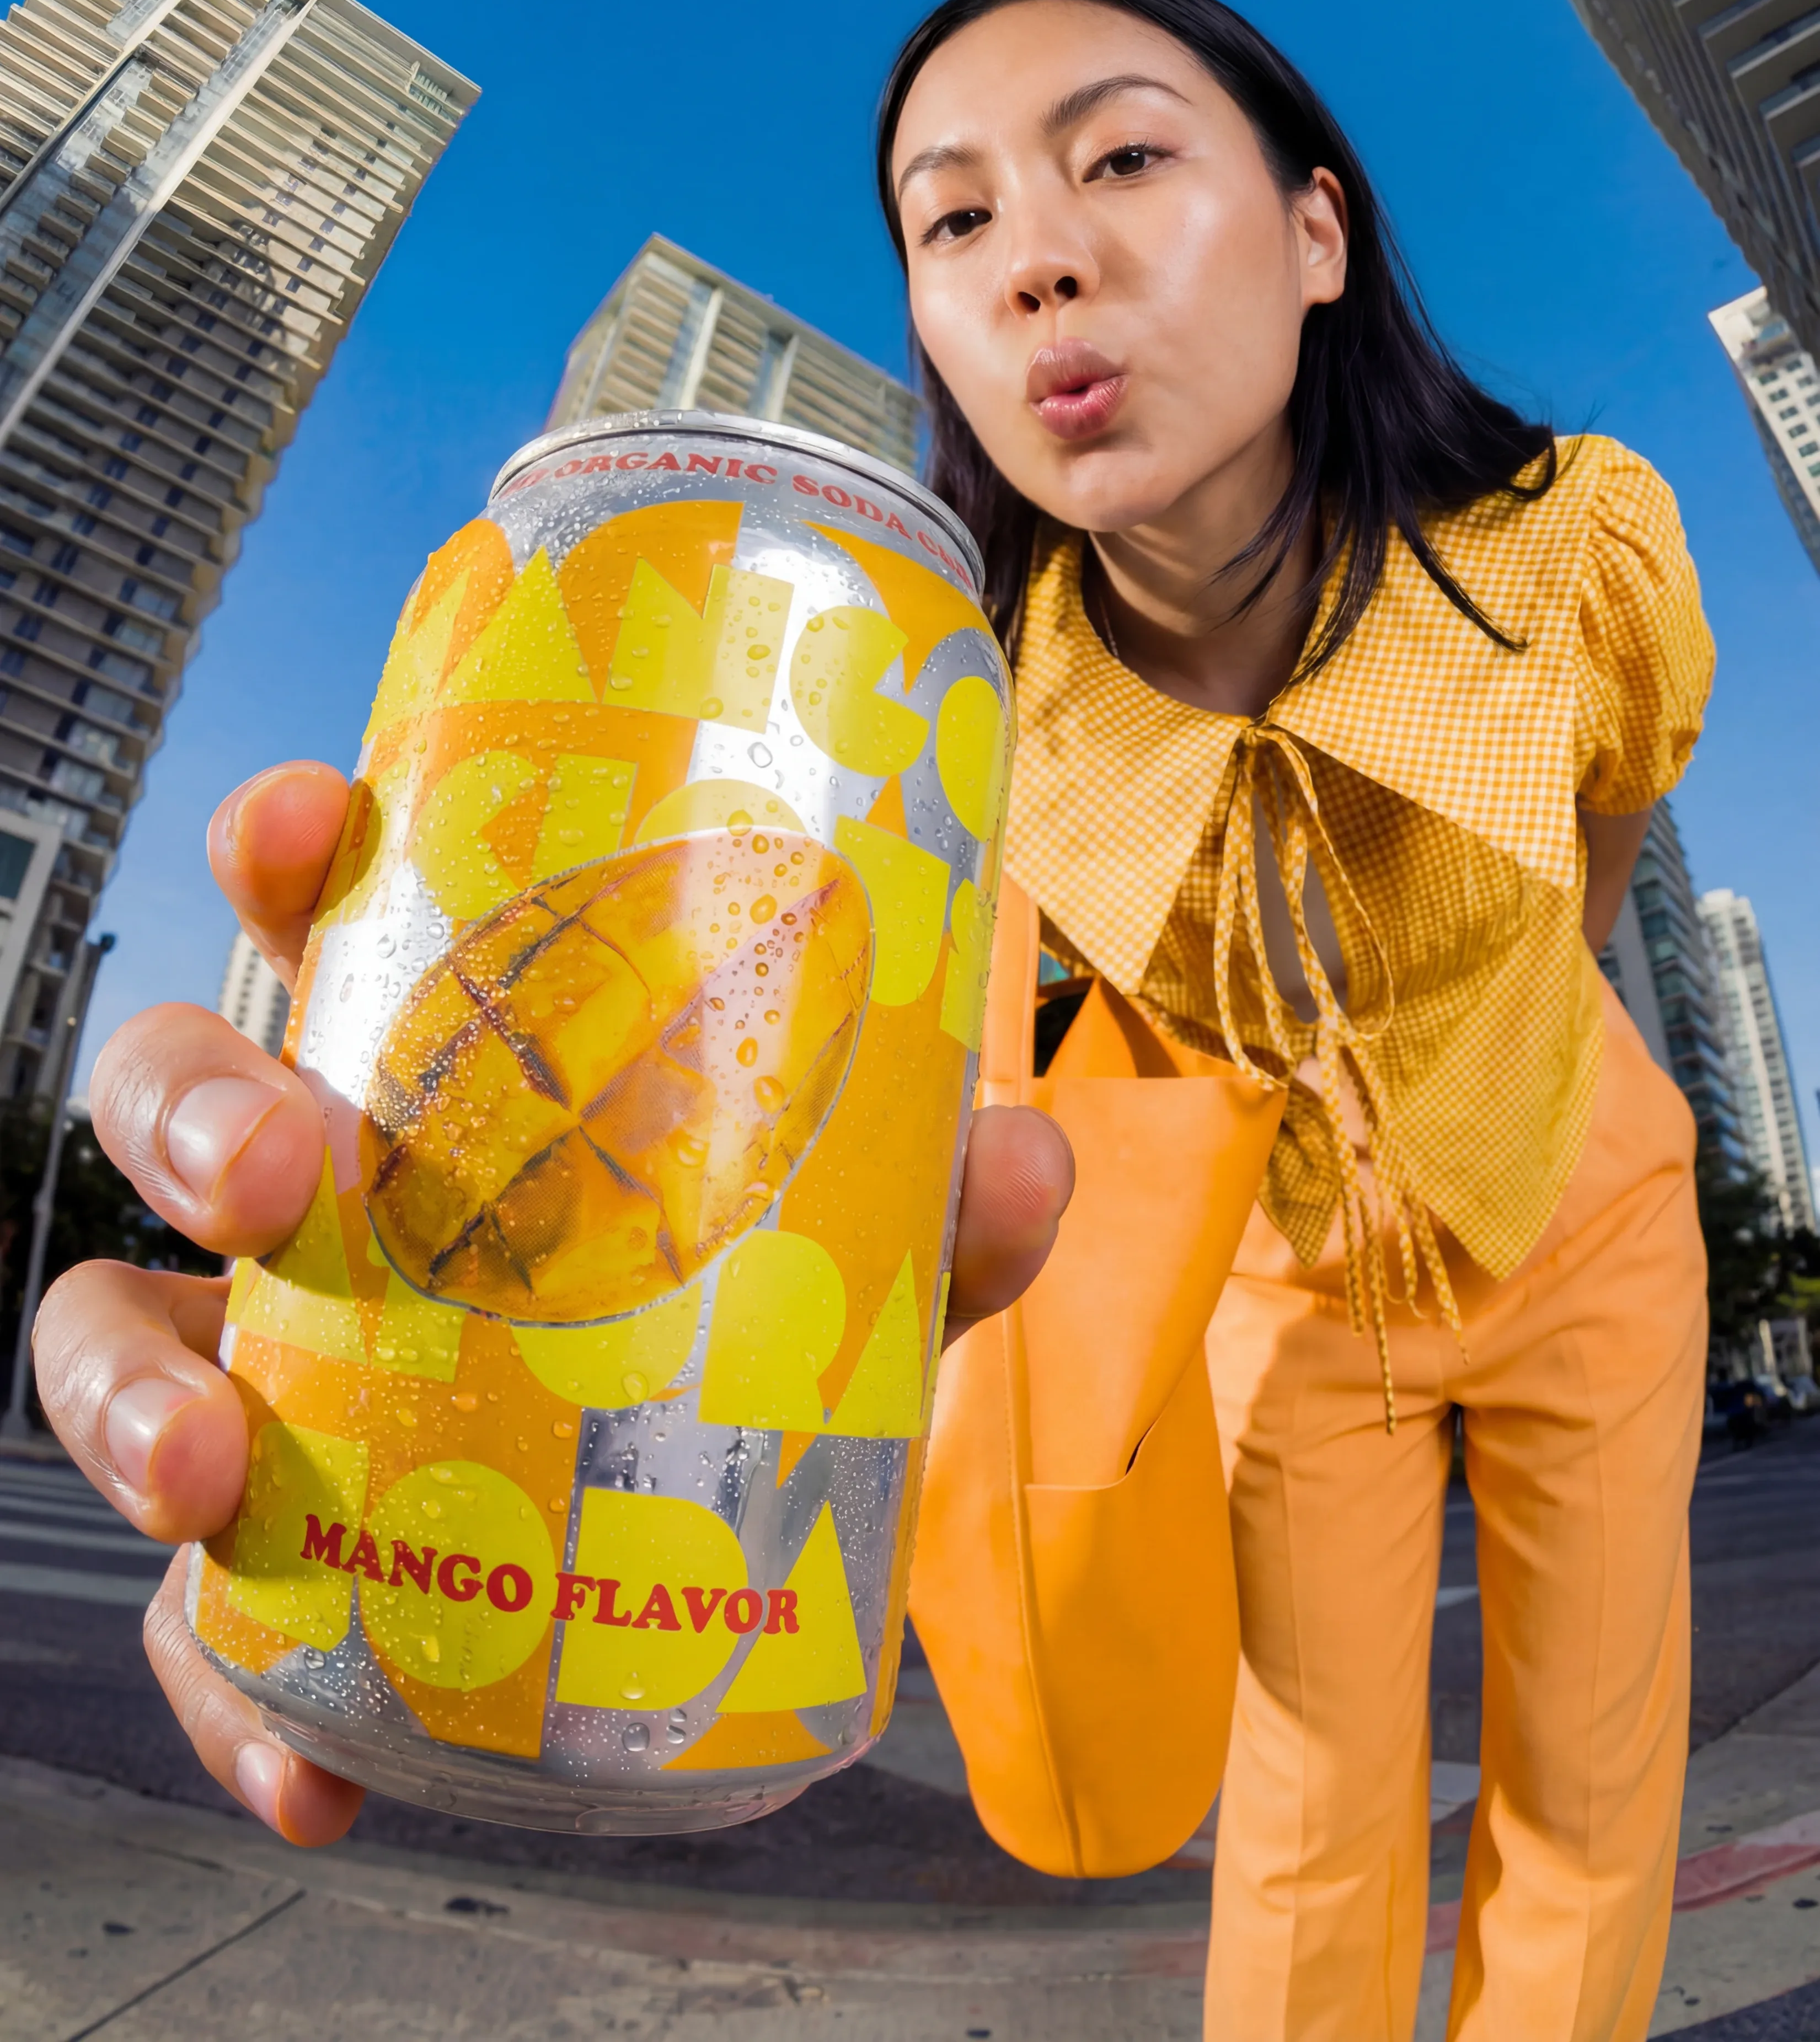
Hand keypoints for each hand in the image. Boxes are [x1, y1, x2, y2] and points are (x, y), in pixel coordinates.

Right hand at [32, 761, 1073, 1845]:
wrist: (715, 1528)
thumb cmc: (741, 1319)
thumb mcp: (847, 1254)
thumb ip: (934, 1210)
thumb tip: (1023, 1158)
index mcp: (437, 1062)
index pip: (324, 914)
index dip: (283, 851)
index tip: (307, 830)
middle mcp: (319, 1194)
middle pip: (177, 1098)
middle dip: (194, 1112)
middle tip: (280, 1170)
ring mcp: (265, 1359)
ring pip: (112, 1331)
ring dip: (131, 1397)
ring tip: (210, 1478)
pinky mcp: (270, 1540)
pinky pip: (196, 1610)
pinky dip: (232, 1695)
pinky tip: (310, 1783)